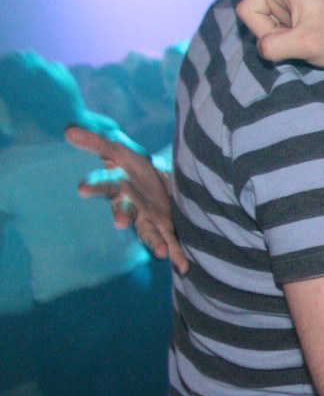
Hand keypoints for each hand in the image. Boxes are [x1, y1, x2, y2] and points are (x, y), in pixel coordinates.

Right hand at [64, 126, 187, 273]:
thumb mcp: (117, 150)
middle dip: (122, 215)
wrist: (155, 182)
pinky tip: (183, 267)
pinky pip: (170, 240)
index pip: (102, 184)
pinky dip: (177, 254)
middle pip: (124, 209)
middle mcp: (130, 205)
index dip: (92, 186)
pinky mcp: (165, 226)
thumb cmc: (133, 167)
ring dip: (155, 242)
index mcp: (118, 185)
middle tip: (120, 222)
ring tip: (162, 252)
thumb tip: (68, 129)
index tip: (82, 189)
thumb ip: (95, 142)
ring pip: (148, 230)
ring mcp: (147, 218)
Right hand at [180, 0, 323, 68]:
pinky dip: (281, 38)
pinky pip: (266, 28)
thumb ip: (274, 46)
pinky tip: (305, 36)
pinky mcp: (284, 10)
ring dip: (276, 36)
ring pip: (255, 22)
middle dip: (266, 30)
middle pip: (246, 9)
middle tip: (302, 34)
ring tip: (307, 34)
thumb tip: (260, 47)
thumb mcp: (310, 44)